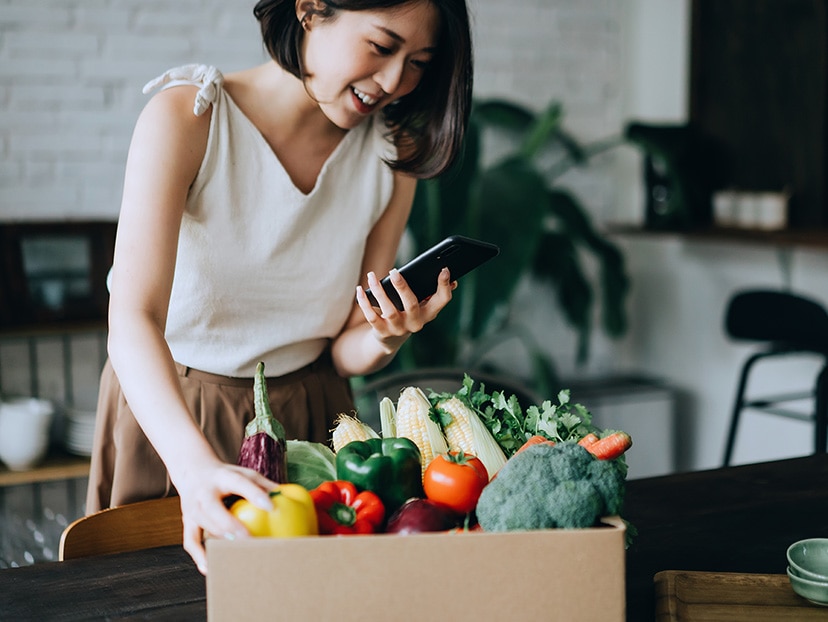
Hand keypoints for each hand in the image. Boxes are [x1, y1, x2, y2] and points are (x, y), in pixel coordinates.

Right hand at [175, 459, 275, 574]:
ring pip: (203, 525)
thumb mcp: (243, 473)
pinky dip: (200, 555)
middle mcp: (204, 492)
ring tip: (237, 555)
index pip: (238, 483)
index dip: (254, 494)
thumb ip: (263, 485)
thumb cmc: (225, 476)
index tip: (271, 506)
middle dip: (229, 524)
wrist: (192, 472)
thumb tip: (285, 497)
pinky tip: (211, 567)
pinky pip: (190, 541)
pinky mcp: (187, 521)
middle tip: (248, 539)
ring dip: (218, 541)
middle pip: (213, 508)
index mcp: (222, 477)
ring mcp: (192, 507)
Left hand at [355, 267, 455, 351]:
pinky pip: (372, 316)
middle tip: (394, 271)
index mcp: (429, 313)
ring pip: (389, 310)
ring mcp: (398, 329)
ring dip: (379, 292)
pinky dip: (365, 302)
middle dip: (403, 287)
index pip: (442, 300)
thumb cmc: (408, 314)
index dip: (444, 286)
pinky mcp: (382, 332)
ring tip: (371, 276)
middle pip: (411, 304)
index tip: (443, 269)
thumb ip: (432, 292)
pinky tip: (360, 290)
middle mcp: (415, 323)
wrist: (391, 341)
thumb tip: (448, 275)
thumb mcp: (422, 307)